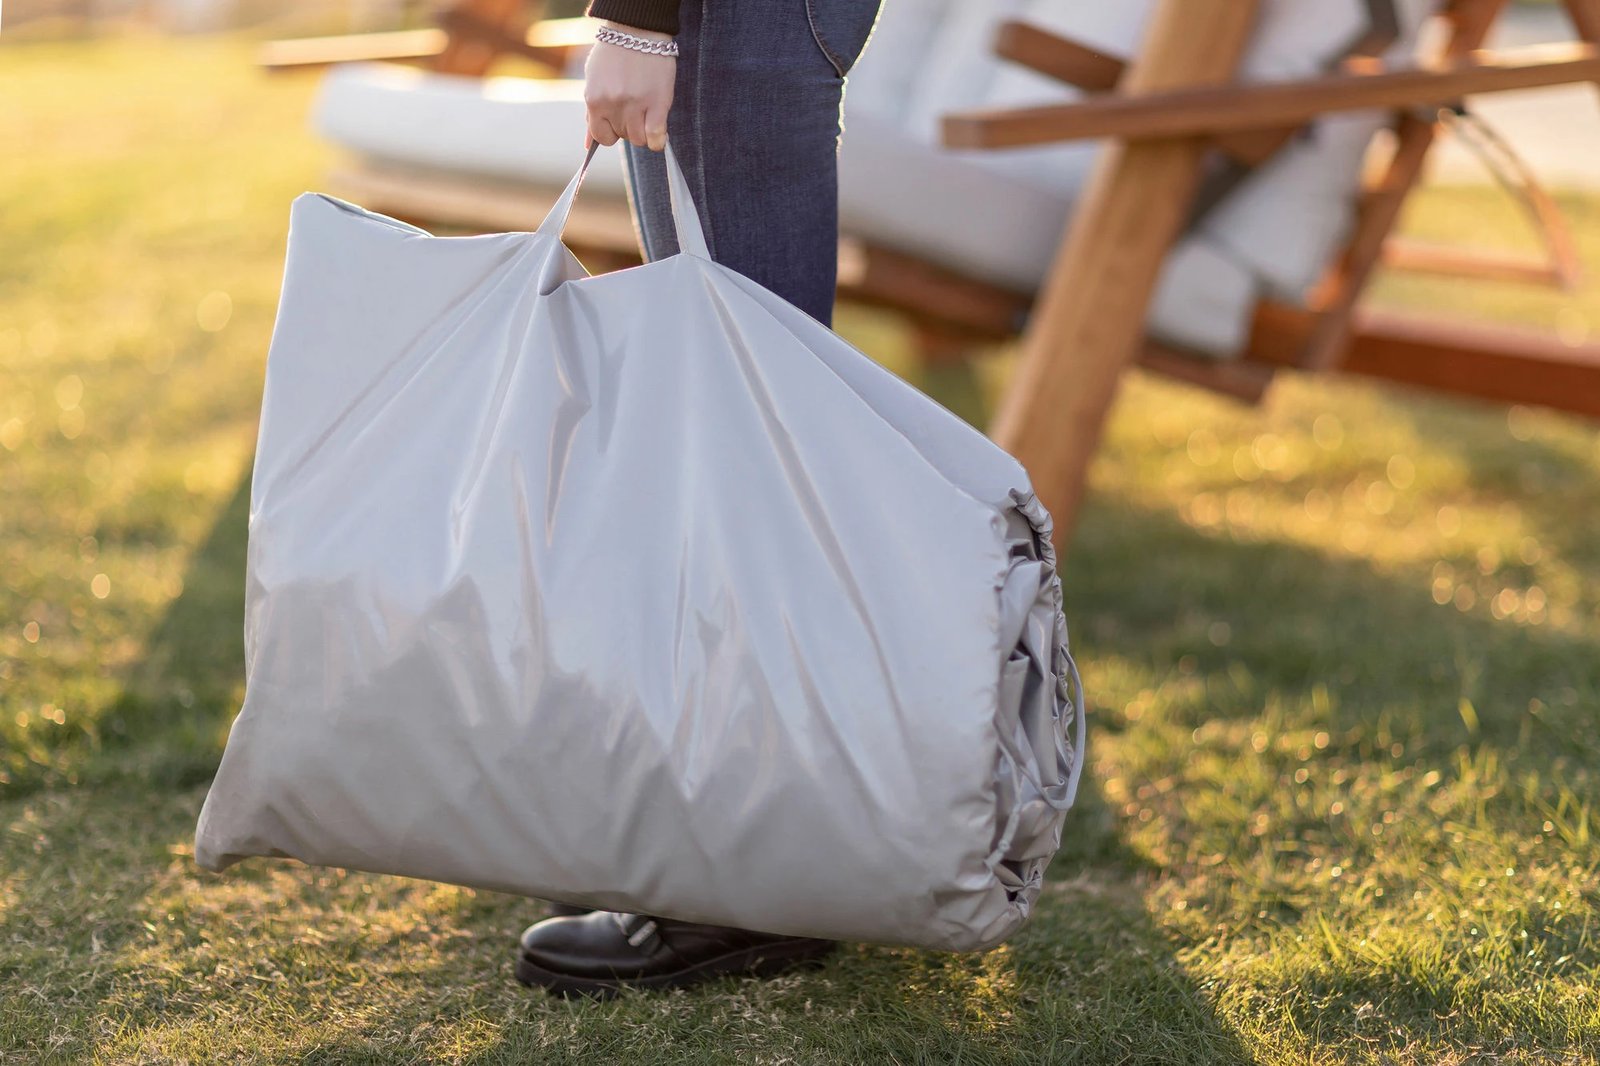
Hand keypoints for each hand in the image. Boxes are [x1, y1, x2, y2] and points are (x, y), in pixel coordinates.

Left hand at [584, 21, 675, 151]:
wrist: (638, 29)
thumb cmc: (615, 53)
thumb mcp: (595, 80)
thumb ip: (592, 111)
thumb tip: (589, 144)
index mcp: (594, 100)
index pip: (601, 136)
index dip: (611, 132)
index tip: (619, 122)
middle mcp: (612, 105)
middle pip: (622, 136)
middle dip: (629, 127)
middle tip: (635, 108)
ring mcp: (635, 105)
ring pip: (639, 139)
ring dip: (644, 131)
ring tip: (647, 114)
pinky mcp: (657, 103)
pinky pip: (656, 137)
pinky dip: (658, 140)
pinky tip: (660, 133)